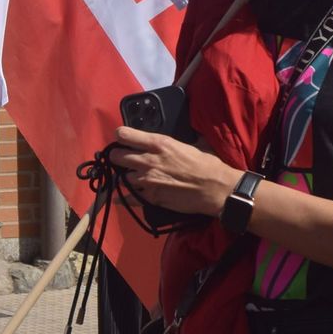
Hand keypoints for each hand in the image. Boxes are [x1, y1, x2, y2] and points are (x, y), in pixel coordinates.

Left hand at [108, 127, 234, 216]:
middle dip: (117, 156)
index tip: (122, 138)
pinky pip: (127, 198)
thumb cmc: (207, 164)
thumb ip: (174, 143)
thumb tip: (174, 138)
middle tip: (121, 158)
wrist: (215, 188)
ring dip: (124, 177)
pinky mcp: (150, 198)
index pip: (126, 135)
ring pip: (121, 177)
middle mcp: (148, 161)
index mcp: (159, 143)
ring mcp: (147, 181)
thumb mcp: (190, 144)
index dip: (121, 135)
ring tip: (130, 177)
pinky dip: (122, 198)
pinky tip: (119, 197)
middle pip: (117, 156)